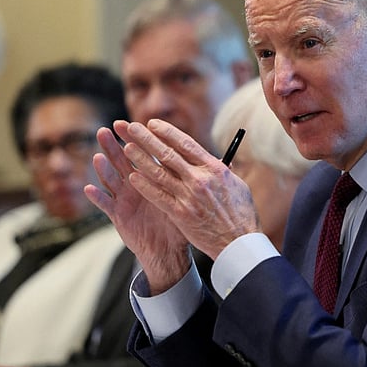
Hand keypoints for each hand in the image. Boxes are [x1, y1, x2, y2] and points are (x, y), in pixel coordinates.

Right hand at [85, 122, 191, 293]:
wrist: (169, 249)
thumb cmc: (180, 220)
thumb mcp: (185, 195)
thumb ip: (187, 175)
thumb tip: (210, 155)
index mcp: (150, 176)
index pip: (141, 152)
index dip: (134, 139)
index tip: (129, 123)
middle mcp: (134, 184)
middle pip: (121, 161)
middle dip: (113, 146)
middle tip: (105, 130)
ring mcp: (124, 199)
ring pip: (110, 180)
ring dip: (103, 169)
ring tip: (98, 157)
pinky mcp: (118, 215)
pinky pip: (105, 205)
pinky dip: (97, 197)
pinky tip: (89, 188)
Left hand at [117, 119, 259, 257]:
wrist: (238, 242)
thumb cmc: (240, 213)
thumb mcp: (235, 184)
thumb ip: (221, 170)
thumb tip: (212, 158)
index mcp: (214, 168)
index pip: (186, 143)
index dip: (166, 132)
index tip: (152, 123)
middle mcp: (200, 179)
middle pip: (168, 154)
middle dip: (147, 139)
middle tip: (131, 128)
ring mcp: (188, 196)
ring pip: (159, 173)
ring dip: (141, 159)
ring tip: (126, 148)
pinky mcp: (180, 214)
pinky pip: (158, 196)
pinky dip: (145, 186)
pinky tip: (132, 177)